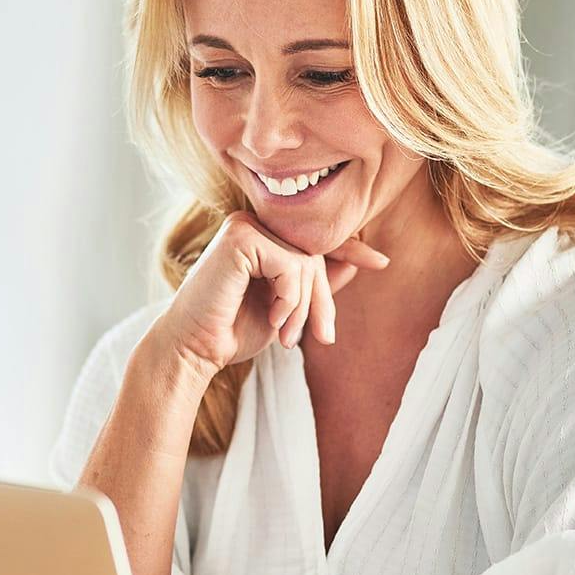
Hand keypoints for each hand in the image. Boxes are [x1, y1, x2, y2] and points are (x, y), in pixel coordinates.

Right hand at [149, 211, 389, 382]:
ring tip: (288, 338)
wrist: (193, 350)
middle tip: (323, 337)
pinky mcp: (241, 237)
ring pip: (305, 263)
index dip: (348, 251)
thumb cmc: (230, 332)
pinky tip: (273, 321)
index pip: (311, 242)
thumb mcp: (283, 309)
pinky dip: (290, 300)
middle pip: (313, 255)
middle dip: (321, 301)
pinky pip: (291, 266)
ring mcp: (245, 226)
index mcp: (258, 236)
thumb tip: (356, 263)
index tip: (381, 263)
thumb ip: (311, 285)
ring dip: (304, 308)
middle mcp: (251, 224)